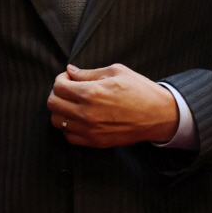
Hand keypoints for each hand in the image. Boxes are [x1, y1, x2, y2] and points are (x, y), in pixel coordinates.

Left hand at [48, 64, 178, 147]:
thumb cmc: (141, 90)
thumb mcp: (117, 72)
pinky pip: (69, 136)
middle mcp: (86, 113)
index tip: (69, 78)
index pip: (58, 86)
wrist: (159, 114)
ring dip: (61, 110)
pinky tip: (80, 119)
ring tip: (74, 105)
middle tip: (69, 90)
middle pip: (52, 104)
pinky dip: (70, 127)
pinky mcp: (95, 141)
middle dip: (58, 93)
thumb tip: (71, 71)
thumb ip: (89, 73)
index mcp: (91, 92)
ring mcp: (89, 130)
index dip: (61, 79)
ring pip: (57, 121)